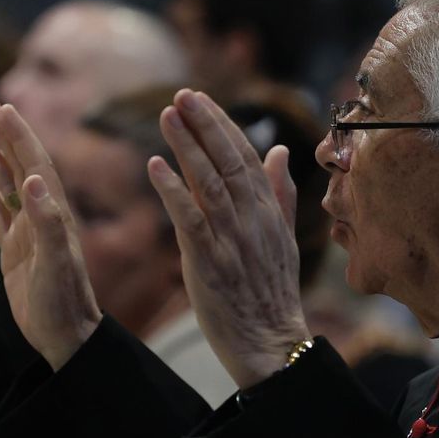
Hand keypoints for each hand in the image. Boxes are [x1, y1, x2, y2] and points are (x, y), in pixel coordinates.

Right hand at [0, 99, 99, 368]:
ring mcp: (25, 230)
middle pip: (18, 165)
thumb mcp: (55, 262)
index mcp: (52, 213)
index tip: (3, 107)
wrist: (64, 335)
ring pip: (3, 184)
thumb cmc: (63, 301)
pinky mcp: (12, 248)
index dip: (18, 135)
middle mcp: (40, 215)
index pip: (34, 163)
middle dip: (3, 135)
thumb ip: (46, 222)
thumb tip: (31, 180)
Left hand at [148, 89, 309, 388]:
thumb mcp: (283, 240)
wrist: (270, 343)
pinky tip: (155, 165)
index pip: (248, 157)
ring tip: (166, 115)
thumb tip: (279, 150)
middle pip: (229, 160)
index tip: (202, 100)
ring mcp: (232, 239)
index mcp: (269, 213)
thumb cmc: (271, 294)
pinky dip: (173, 189)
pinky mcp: (210, 261)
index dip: (224, 125)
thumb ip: (279, 193)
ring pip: (209, 182)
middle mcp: (253, 220)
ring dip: (186, 145)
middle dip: (205, 124)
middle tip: (182, 94)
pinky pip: (190, 218)